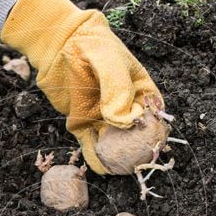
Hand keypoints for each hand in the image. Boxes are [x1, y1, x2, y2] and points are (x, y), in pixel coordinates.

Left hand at [1, 0, 163, 173]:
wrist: (59, 44)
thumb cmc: (92, 46)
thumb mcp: (110, 61)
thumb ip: (117, 88)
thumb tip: (121, 121)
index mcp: (140, 90)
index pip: (154, 114)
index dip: (156, 130)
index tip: (154, 143)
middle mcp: (123, 107)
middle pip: (135, 135)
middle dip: (137, 151)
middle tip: (136, 162)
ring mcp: (102, 116)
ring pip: (113, 143)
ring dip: (117, 158)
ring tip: (121, 171)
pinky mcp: (82, 123)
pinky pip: (91, 144)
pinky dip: (97, 158)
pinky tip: (102, 169)